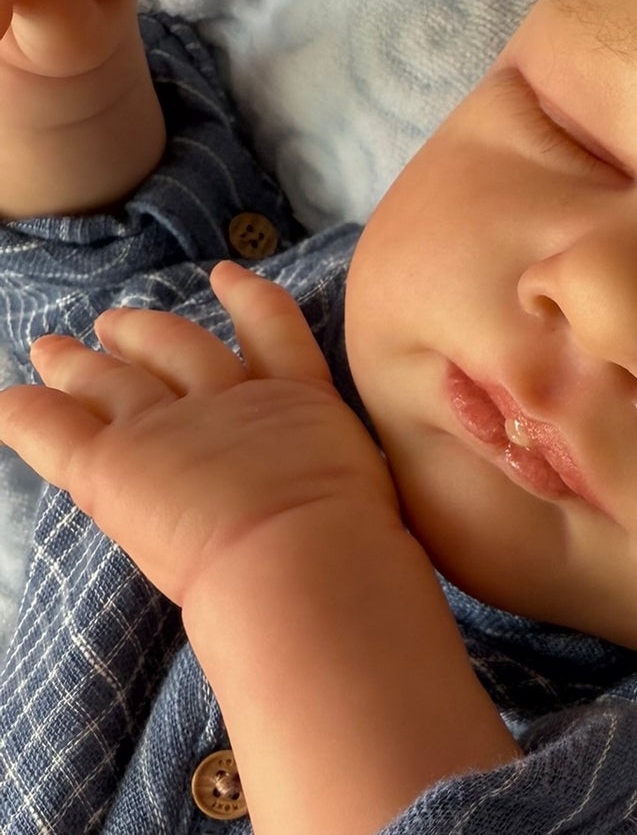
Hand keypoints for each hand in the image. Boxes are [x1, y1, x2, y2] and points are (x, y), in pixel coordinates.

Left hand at [0, 262, 404, 611]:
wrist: (307, 557)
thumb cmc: (356, 547)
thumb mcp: (370, 505)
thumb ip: (355, 488)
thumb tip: (400, 535)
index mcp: (300, 408)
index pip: (273, 339)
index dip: (251, 302)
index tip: (229, 276)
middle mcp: (230, 404)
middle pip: (178, 349)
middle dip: (145, 334)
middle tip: (111, 323)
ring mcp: (166, 428)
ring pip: (112, 381)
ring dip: (82, 364)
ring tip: (58, 348)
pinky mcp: (109, 464)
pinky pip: (51, 429)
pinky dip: (26, 414)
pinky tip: (11, 402)